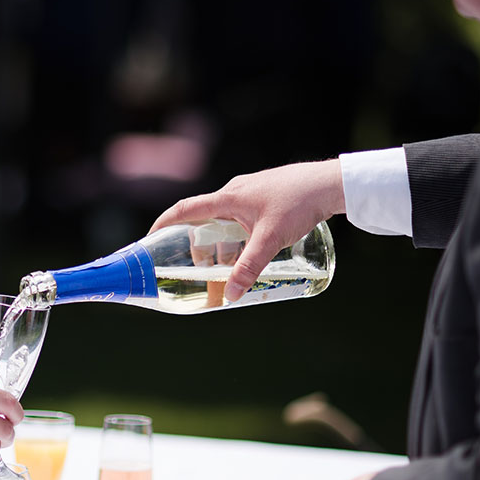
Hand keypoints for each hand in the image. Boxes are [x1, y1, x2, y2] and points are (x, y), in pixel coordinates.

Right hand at [149, 159, 344, 301]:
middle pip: (204, 218)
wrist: (329, 183)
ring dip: (219, 240)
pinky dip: (236, 232)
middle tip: (196, 265)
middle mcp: (235, 191)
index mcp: (228, 197)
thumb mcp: (270, 240)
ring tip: (225, 263)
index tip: (151, 237)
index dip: (164, 222)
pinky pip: (240, 215)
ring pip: (225, 218)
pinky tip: (250, 246)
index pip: (185, 209)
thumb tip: (229, 296)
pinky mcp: (265, 194)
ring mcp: (251, 191)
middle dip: (196, 242)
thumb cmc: (299, 204)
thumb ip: (249, 268)